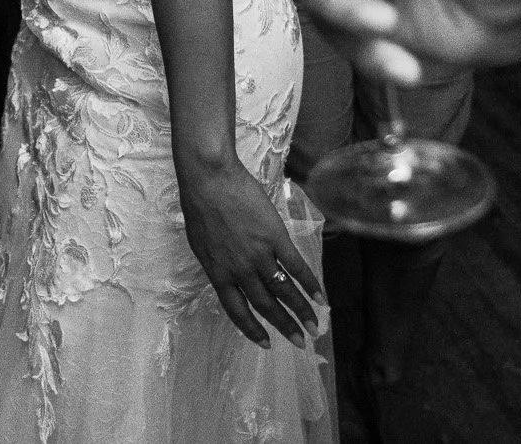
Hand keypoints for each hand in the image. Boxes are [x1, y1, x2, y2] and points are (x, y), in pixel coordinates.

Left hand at [175, 153, 323, 349]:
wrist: (209, 178)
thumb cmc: (199, 206)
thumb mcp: (202, 244)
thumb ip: (219, 264)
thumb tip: (231, 277)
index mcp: (218, 273)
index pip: (237, 311)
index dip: (253, 329)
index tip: (266, 343)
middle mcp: (240, 270)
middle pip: (266, 305)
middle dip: (285, 326)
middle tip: (301, 343)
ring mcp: (259, 254)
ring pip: (284, 291)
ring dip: (301, 311)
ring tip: (316, 327)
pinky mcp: (275, 237)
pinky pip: (296, 267)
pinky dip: (310, 284)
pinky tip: (320, 297)